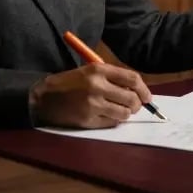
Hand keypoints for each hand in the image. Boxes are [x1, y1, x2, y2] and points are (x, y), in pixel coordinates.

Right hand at [30, 63, 152, 128]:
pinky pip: (112, 123)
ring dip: (126, 113)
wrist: (44, 97)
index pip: (132, 79)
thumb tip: (138, 90)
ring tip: (119, 111)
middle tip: (135, 106)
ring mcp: (93, 104)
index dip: (144, 89)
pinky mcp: (88, 120)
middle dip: (138, 104)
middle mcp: (97, 86)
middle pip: (132, 98)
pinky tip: (106, 115)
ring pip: (124, 113)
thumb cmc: (70, 83)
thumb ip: (113, 78)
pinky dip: (114, 120)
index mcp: (98, 70)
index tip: (147, 97)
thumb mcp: (90, 72)